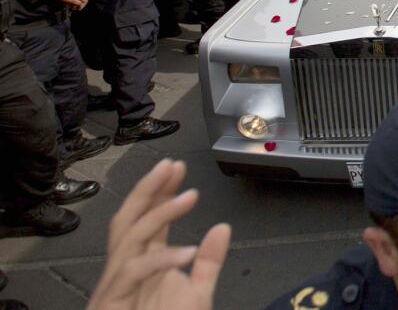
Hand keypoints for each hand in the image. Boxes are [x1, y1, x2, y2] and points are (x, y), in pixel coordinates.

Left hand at [53, 0, 87, 10]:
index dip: (82, 6)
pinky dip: (72, 3)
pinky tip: (68, 5)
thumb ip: (78, 4)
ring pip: (77, 1)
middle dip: (78, 6)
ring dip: (74, 5)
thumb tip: (80, 5)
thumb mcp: (73, 1)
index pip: (85, 1)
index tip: (77, 9)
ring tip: (70, 7)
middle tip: (73, 9)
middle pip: (81, 1)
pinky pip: (73, 0)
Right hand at [86, 159, 229, 309]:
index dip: (160, 192)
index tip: (176, 168)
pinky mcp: (111, 302)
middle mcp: (126, 272)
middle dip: (148, 189)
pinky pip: (133, 273)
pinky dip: (160, 259)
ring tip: (188, 196)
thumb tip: (221, 228)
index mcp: (143, 267)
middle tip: (170, 165)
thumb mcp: (196, 296)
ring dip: (158, 214)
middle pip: (129, 219)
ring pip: (128, 238)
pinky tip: (188, 251)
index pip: (148, 220)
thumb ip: (209, 263)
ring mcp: (115, 287)